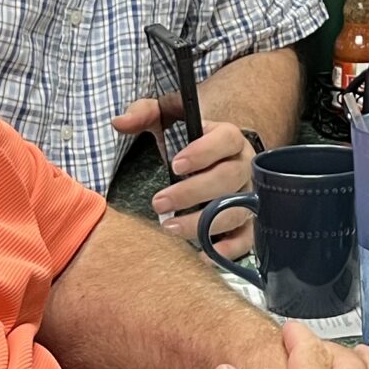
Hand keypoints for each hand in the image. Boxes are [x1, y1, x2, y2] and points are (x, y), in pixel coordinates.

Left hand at [112, 99, 258, 251]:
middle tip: (159, 203)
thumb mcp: (168, 116)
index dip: (203, 152)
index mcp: (229, 136)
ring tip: (171, 229)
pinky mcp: (249, 219)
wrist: (219, 152)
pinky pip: (247, 237)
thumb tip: (119, 122)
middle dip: (193, 193)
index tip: (175, 165)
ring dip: (205, 223)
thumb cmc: (189, 136)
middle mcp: (245, 165)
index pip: (226, 140)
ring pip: (237, 210)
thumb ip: (144, 113)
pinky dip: (230, 249)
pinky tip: (203, 255)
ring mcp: (250, 194)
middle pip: (229, 179)